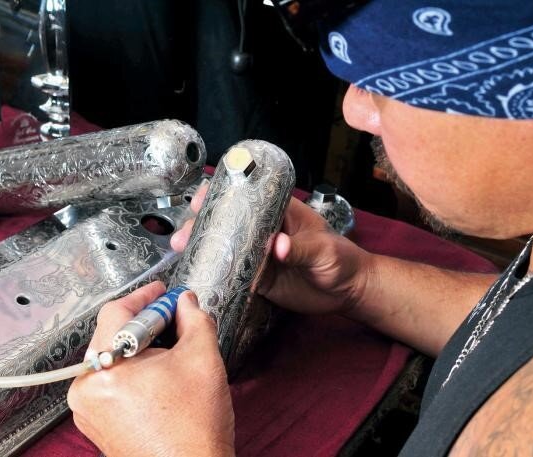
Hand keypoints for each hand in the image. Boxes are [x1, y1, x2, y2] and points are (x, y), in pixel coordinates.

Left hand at [67, 282, 234, 456]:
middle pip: (113, 335)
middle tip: (175, 320)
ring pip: (115, 359)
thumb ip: (195, 319)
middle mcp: (87, 388)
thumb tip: (186, 303)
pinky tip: (163, 376)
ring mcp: (89, 409)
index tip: (164, 292)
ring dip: (143, 347)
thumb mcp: (202, 359)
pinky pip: (114, 382)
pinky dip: (136, 371)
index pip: (117, 311)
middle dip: (147, 323)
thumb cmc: (193, 429)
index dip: (147, 296)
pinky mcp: (98, 422)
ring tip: (173, 352)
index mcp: (105, 368)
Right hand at [171, 183, 372, 315]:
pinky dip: (215, 273)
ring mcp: (258, 254)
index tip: (201, 199)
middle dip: (202, 223)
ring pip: (224, 246)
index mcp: (279, 212)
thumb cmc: (342, 259)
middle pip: (226, 221)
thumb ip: (301, 248)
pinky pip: (232, 274)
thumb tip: (277, 247)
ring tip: (183, 250)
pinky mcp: (258, 278)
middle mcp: (264, 230)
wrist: (349, 291)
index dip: (221, 194)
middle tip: (184, 233)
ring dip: (203, 247)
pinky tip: (198, 273)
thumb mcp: (323, 249)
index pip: (247, 195)